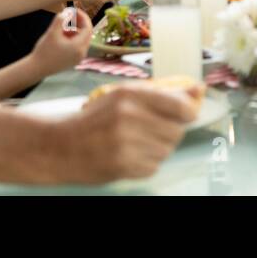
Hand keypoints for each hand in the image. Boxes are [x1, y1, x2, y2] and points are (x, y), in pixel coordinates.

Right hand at [29, 7, 92, 77]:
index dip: (83, 17)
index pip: (88, 28)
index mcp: (79, 47)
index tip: (74, 10)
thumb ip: (60, 20)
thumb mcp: (52, 33)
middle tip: (69, 15)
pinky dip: (72, 38)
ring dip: (74, 31)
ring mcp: (78, 58)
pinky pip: (77, 46)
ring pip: (81, 39)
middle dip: (78, 23)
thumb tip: (67, 11)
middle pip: (86, 33)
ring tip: (61, 28)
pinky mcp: (73, 61)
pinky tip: (61, 36)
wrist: (36, 69)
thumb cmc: (44, 51)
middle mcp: (82, 54)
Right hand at [52, 81, 204, 183]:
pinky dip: (147, 162)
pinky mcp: (123, 167)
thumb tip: (198, 91)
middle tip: (153, 128)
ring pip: (167, 149)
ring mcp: (126, 144)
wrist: (58, 146)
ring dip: (158, 147)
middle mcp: (129, 118)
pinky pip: (153, 166)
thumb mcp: (122, 95)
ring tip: (138, 142)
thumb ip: (160, 93)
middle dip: (170, 130)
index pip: (180, 106)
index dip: (190, 110)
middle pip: (177, 130)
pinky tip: (130, 154)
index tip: (189, 111)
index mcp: (130, 95)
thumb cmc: (92, 119)